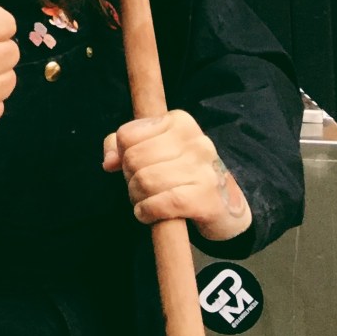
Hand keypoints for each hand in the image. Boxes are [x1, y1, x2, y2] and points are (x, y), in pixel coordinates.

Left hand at [103, 109, 252, 242]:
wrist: (227, 206)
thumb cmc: (184, 174)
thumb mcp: (156, 150)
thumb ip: (123, 146)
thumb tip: (109, 162)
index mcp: (179, 121)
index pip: (127, 135)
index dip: (121, 155)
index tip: (132, 167)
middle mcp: (195, 141)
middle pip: (134, 158)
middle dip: (129, 179)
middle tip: (139, 189)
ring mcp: (203, 169)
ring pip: (146, 181)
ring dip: (137, 198)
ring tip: (144, 202)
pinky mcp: (206, 198)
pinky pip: (163, 203)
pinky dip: (147, 211)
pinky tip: (148, 214)